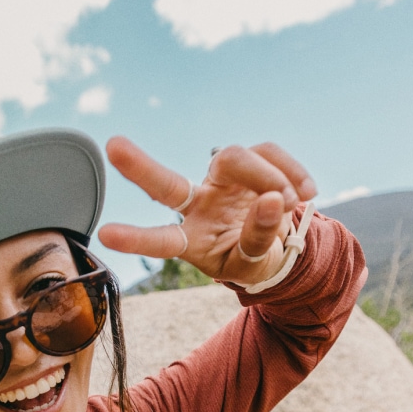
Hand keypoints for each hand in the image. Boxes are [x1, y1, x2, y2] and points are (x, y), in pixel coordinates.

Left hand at [97, 137, 316, 286]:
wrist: (280, 245)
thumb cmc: (256, 260)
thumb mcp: (257, 265)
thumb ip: (260, 240)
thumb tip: (272, 200)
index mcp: (192, 241)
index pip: (162, 240)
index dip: (136, 238)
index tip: (104, 234)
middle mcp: (198, 205)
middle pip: (168, 184)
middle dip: (140, 167)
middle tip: (113, 147)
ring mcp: (220, 180)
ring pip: (234, 158)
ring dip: (268, 177)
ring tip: (290, 204)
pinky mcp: (249, 160)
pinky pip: (269, 152)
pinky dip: (292, 171)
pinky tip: (308, 193)